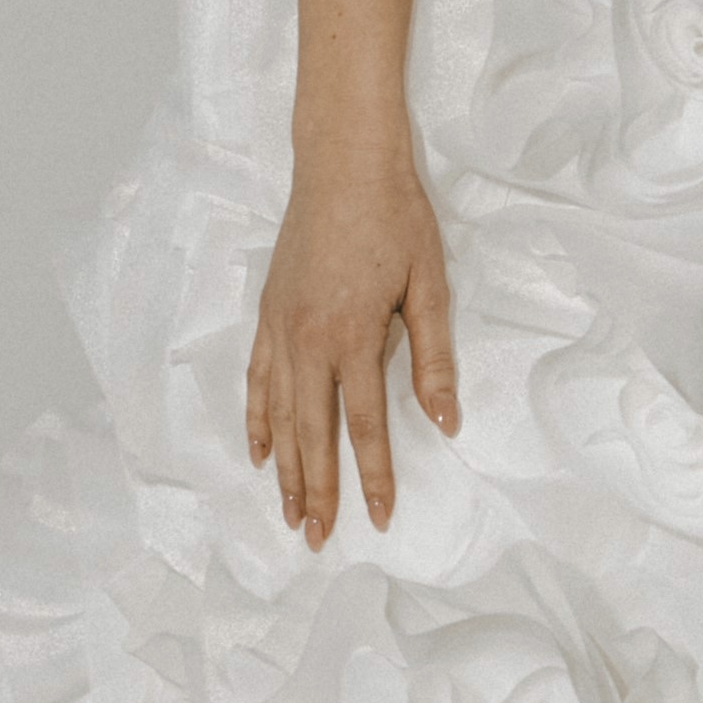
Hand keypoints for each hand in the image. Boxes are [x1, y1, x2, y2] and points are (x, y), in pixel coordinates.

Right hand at [245, 150, 456, 547]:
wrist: (342, 163)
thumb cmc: (394, 218)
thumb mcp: (429, 285)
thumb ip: (433, 358)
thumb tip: (444, 420)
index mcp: (353, 336)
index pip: (363, 425)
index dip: (372, 476)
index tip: (378, 517)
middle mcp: (308, 341)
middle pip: (311, 433)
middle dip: (317, 490)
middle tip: (318, 539)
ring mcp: (281, 329)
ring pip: (279, 416)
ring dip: (284, 469)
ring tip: (289, 513)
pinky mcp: (268, 314)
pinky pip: (258, 380)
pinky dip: (258, 420)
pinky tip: (261, 452)